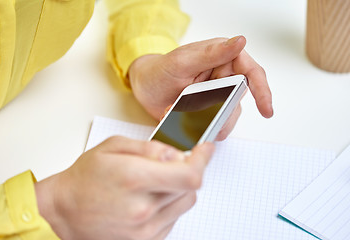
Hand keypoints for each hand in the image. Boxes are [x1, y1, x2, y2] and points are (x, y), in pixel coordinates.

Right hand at [35, 136, 213, 239]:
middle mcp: (142, 208)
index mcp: (134, 178)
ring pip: (184, 203)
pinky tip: (148, 198)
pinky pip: (173, 218)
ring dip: (178, 188)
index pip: (189, 175)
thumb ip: (149, 147)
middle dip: (186, 170)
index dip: (203, 160)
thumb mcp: (112, 147)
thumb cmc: (85, 178)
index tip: (205, 150)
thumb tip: (175, 152)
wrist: (65, 212)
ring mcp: (145, 229)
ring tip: (154, 181)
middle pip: (190, 188)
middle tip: (170, 163)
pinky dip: (169, 205)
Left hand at [129, 36, 272, 137]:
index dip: (262, 90)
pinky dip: (202, 127)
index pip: (250, 72)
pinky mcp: (208, 110)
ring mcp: (216, 95)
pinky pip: (214, 123)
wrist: (144, 89)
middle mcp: (223, 76)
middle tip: (206, 118)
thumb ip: (212, 54)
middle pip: (239, 99)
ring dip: (209, 121)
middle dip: (224, 112)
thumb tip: (240, 42)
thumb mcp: (183, 61)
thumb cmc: (159, 71)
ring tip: (185, 116)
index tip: (265, 109)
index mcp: (222, 57)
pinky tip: (185, 121)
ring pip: (228, 115)